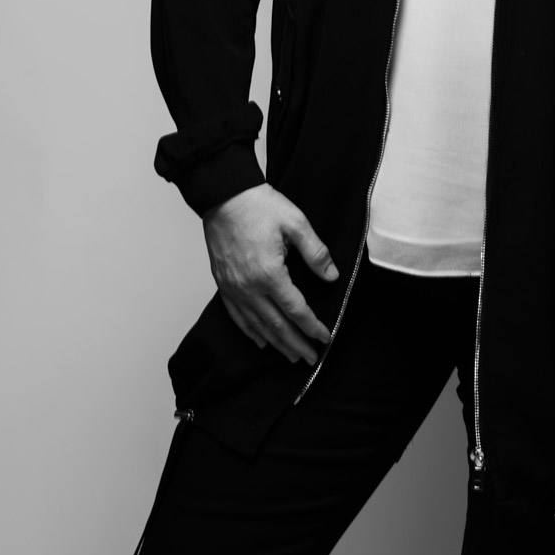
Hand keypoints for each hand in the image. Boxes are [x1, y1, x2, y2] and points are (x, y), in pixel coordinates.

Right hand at [201, 183, 339, 363]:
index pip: (296, 310)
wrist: (223, 195)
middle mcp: (249, 287)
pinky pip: (237, 316)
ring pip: (257, 326)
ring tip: (291, 357)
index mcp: (269, 273)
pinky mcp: (223, 283)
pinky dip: (251, 332)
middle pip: (276, 325)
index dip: (312, 327)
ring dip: (276, 344)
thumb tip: (332, 276)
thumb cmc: (258, 205)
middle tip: (311, 359)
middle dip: (296, 345)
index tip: (325, 337)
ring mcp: (233, 288)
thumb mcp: (296, 223)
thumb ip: (315, 252)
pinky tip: (261, 341)